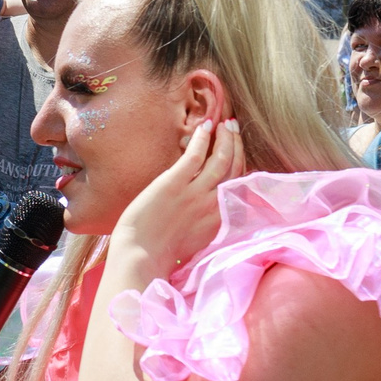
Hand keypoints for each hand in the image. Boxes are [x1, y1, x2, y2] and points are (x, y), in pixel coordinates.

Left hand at [110, 116, 241, 277]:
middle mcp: (214, 203)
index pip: (239, 184)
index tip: (239, 149)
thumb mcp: (197, 240)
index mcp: (220, 218)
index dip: (241, 163)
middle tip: (234, 127)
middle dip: (237, 144)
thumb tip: (212, 209)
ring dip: (226, 138)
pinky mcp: (174, 183)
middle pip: (234, 167)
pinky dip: (203, 139)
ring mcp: (195, 192)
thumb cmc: (161, 254)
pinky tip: (205, 126)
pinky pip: (195, 155)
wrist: (140, 257)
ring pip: (221, 158)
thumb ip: (208, 222)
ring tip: (226, 123)